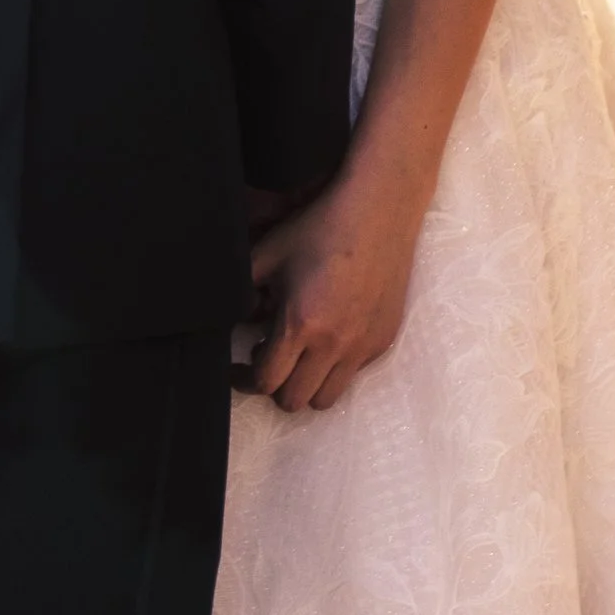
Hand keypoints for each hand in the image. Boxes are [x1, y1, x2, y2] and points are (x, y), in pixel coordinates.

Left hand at [239, 169, 421, 413]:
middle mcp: (334, 345)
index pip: (265, 382)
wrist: (376, 213)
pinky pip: (353, 374)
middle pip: (294, 400)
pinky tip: (328, 334)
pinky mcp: (382, 341)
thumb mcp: (268, 255)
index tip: (237, 368)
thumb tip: (232, 319)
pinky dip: (335, 366)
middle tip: (266, 358)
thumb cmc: (319, 229)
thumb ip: (242, 291)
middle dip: (274, 385)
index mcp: (300, 325)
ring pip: (326, 398)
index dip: (244, 380)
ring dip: (306, 384)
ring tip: (299, 353)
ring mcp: (362, 347)